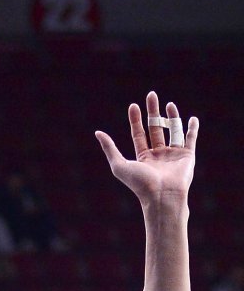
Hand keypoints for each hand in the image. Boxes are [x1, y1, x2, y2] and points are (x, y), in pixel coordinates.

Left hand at [96, 91, 196, 207]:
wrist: (162, 196)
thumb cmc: (139, 183)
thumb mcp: (119, 164)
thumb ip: (109, 148)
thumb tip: (98, 132)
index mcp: (143, 158)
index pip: (138, 134)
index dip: (135, 120)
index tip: (133, 106)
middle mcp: (158, 156)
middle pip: (155, 129)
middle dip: (153, 112)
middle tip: (151, 95)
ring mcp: (173, 155)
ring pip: (173, 131)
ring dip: (171, 117)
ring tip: (168, 103)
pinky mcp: (187, 156)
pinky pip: (190, 139)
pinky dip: (192, 129)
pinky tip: (192, 119)